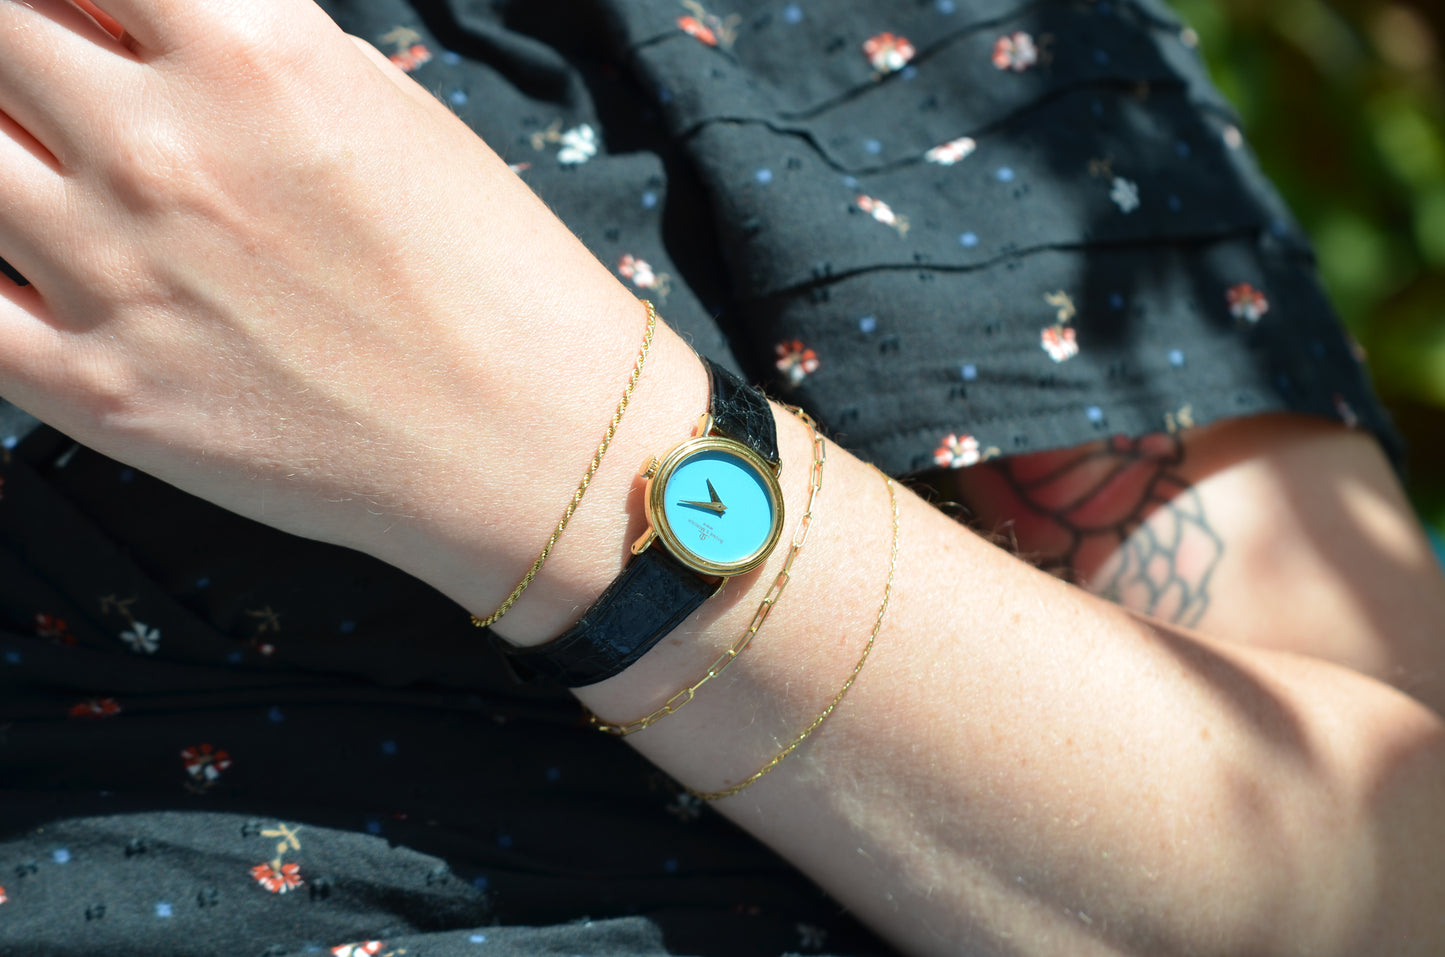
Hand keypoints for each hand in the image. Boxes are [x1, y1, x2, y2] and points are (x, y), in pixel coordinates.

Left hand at [0, 0, 672, 605]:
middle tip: (58, 88)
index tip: (85, 23)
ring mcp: (118, 274)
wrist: (539, 443)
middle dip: (18, 49)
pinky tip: (25, 262)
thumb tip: (145, 29)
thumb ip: (247, 48)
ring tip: (57, 175)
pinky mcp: (99, 390)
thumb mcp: (384, 110)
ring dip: (3, 147)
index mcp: (256, 55)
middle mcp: (167, 150)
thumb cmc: (493, 277)